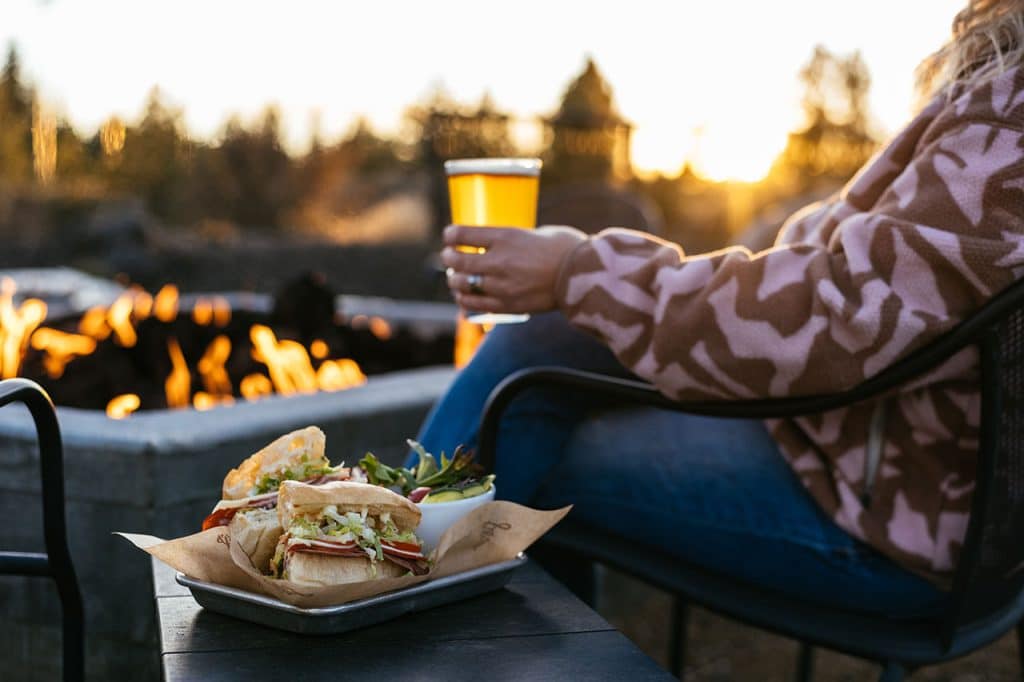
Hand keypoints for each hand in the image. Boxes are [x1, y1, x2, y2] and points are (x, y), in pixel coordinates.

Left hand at [441, 225, 586, 313]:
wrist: (584, 276)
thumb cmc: (566, 249)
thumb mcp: (537, 232)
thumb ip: (514, 239)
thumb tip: (500, 244)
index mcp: (505, 236)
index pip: (462, 234)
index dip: (450, 235)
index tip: (450, 236)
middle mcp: (499, 261)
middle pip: (456, 260)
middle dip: (448, 257)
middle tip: (449, 256)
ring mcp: (501, 285)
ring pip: (461, 283)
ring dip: (454, 279)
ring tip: (456, 277)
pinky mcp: (507, 305)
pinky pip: (474, 304)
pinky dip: (464, 300)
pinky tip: (463, 297)